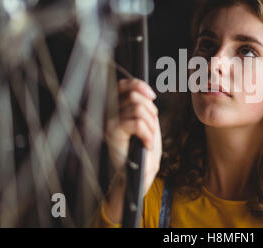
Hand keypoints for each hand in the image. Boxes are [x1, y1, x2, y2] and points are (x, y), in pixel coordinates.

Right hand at [105, 78, 161, 195]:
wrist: (135, 177)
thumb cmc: (141, 154)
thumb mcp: (147, 126)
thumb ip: (144, 109)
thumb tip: (148, 94)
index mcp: (117, 110)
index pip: (124, 85)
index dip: (140, 85)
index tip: (152, 96)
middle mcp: (110, 113)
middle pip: (135, 95)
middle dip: (150, 110)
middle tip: (151, 128)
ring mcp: (110, 122)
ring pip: (138, 109)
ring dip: (150, 125)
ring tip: (148, 140)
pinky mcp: (113, 132)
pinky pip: (137, 122)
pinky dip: (147, 134)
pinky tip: (146, 144)